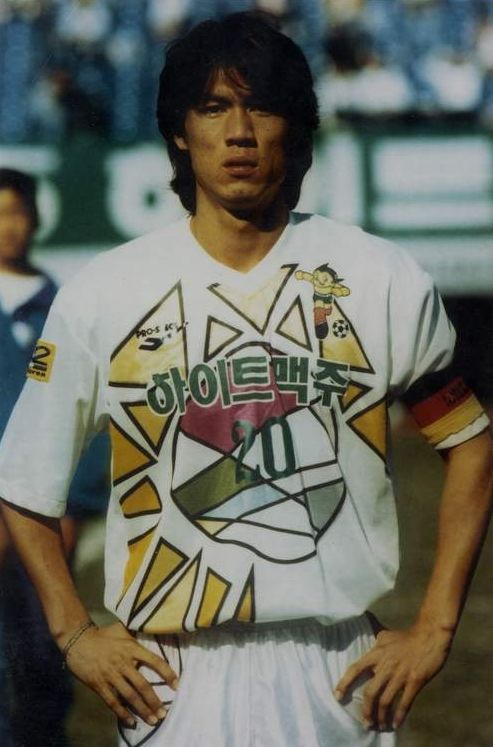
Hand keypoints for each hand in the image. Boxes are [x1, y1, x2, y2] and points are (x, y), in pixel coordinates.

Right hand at [64, 621, 178, 726]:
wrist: (77, 639)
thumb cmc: (102, 634)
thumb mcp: (122, 628)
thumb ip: (136, 633)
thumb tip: (152, 628)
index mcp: (131, 647)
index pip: (155, 661)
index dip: (167, 674)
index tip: (177, 685)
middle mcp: (123, 662)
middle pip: (143, 685)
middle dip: (155, 701)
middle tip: (164, 713)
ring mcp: (110, 675)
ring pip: (130, 696)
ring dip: (142, 710)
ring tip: (153, 720)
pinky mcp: (99, 684)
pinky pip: (112, 702)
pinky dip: (122, 713)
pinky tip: (131, 721)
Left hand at [334, 623, 451, 730]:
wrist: (430, 634)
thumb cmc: (407, 636)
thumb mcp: (385, 636)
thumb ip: (373, 643)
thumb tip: (365, 643)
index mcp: (376, 654)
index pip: (355, 669)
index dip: (344, 683)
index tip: (337, 696)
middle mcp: (386, 666)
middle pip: (370, 693)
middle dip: (366, 711)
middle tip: (365, 723)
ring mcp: (400, 675)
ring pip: (386, 701)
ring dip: (381, 716)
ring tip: (379, 726)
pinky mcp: (415, 681)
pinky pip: (405, 703)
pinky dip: (399, 716)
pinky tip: (396, 724)